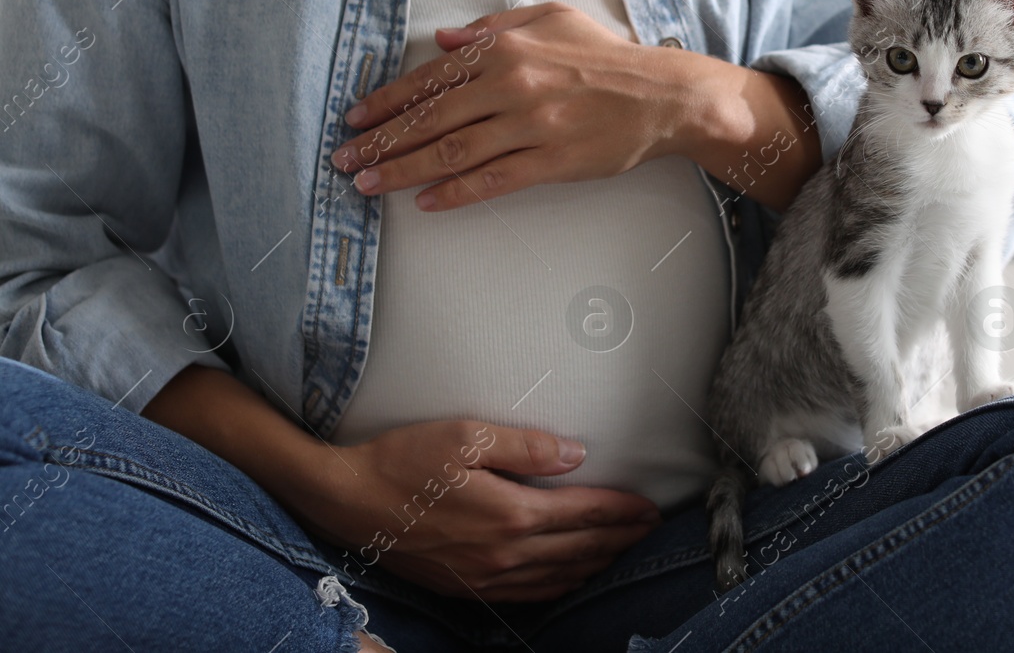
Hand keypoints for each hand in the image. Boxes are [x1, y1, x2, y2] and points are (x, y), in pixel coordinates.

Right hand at [295, 419, 661, 600]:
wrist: (345, 502)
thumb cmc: (403, 460)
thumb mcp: (465, 436)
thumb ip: (527, 447)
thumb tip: (576, 455)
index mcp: (510, 514)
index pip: (583, 513)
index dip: (621, 510)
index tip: (650, 506)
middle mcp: (503, 553)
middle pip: (579, 549)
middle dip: (620, 539)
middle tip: (650, 529)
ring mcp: (484, 576)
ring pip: (558, 576)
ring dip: (596, 564)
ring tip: (622, 550)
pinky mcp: (466, 587)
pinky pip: (529, 594)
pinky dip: (560, 585)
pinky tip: (570, 575)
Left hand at [330, 2, 823, 210]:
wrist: (663, 95)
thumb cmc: (608, 56)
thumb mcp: (551, 19)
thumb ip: (494, 26)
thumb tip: (442, 41)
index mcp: (507, 48)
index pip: (433, 77)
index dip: (389, 100)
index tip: (357, 119)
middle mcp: (513, 85)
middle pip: (433, 118)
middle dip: (382, 141)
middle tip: (346, 159)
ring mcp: (531, 126)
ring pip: (453, 151)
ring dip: (404, 170)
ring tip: (368, 184)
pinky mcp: (552, 161)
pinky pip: (493, 180)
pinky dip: (455, 192)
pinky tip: (426, 202)